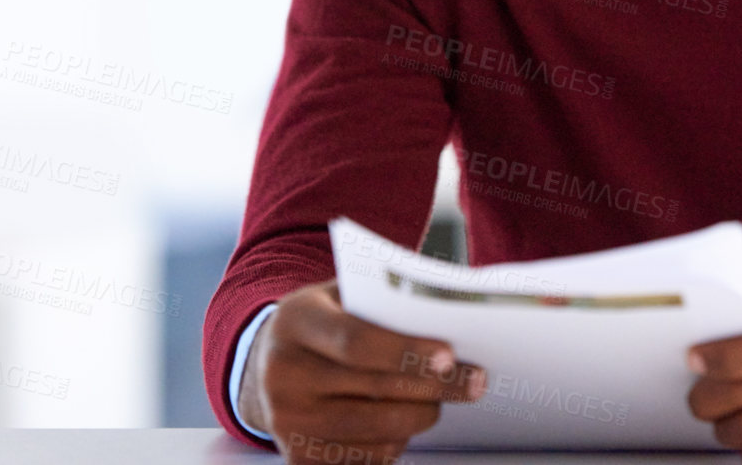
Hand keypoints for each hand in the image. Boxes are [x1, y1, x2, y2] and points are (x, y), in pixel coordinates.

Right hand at [238, 278, 486, 464]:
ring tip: (439, 398)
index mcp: (295, 322)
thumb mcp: (339, 293)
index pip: (357, 342)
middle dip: (436, 387)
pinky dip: (396, 442)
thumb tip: (448, 309)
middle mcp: (283, 375)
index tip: (450, 356)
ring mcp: (287, 422)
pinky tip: (404, 419)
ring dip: (421, 417)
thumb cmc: (322, 322)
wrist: (266, 364)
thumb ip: (382, 298)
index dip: (406, 352)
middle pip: (376, 391)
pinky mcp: (298, 459)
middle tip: (475, 381)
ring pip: (379, 431)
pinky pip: (368, 458)